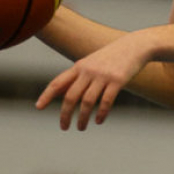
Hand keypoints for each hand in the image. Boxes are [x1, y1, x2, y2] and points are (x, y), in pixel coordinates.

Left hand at [36, 31, 152, 129]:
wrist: (135, 46)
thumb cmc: (111, 57)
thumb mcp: (91, 63)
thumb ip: (77, 77)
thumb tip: (62, 93)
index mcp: (79, 66)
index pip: (58, 82)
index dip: (46, 95)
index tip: (38, 107)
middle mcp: (88, 71)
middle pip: (71, 96)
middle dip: (65, 114)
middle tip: (64, 127)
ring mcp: (103, 76)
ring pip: (87, 101)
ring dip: (82, 117)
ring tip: (81, 127)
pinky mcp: (117, 81)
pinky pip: (106, 101)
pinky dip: (101, 113)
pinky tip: (98, 121)